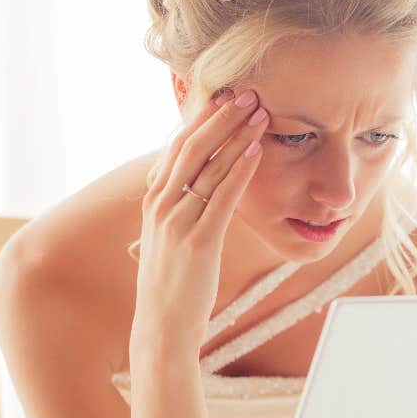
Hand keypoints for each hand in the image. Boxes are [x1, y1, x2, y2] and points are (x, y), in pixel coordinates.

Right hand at [131, 88, 270, 363]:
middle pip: (192, 147)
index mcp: (155, 200)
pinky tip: (255, 152)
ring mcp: (177, 222)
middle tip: (248, 92)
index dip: (202, 119)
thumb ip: (183, 206)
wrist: (162, 325)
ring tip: (260, 113)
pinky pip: (220, 198)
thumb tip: (203, 183)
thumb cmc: (174, 281)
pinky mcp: (197, 242)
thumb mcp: (172, 236)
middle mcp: (161, 205)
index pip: (178, 146)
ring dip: (236, 136)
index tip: (225, 95)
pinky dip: (239, 172)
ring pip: (208, 167)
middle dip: (221, 117)